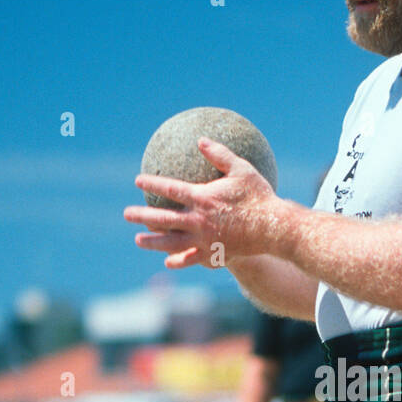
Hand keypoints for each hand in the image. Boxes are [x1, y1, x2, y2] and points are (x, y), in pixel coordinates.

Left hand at [124, 138, 281, 268]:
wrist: (274, 228)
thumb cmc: (259, 197)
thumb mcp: (242, 170)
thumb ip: (219, 154)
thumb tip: (200, 140)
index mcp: (202, 198)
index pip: (170, 189)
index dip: (152, 183)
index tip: (138, 181)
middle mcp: (198, 221)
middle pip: (163, 218)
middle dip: (142, 215)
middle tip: (127, 213)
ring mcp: (204, 240)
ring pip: (171, 242)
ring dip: (153, 241)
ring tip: (138, 240)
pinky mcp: (214, 254)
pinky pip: (191, 259)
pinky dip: (178, 260)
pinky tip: (168, 261)